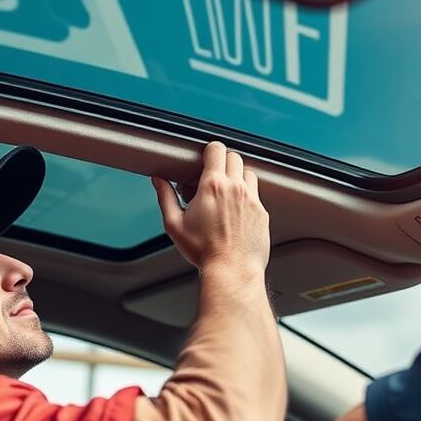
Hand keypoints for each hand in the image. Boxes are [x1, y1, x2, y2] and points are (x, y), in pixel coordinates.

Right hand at [152, 142, 269, 276]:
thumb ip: (165, 198)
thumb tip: (158, 181)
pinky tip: (236, 211)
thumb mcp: (175, 225)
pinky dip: (247, 196)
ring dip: (237, 178)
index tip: (204, 162)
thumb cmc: (204, 252)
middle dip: (222, 164)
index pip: (216, 149)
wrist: (232, 270)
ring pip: (248, 173)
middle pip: (233, 157)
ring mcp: (252, 199)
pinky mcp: (262, 212)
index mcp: (212, 186)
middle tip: (211, 180)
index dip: (209, 152)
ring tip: (225, 194)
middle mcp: (235, 188)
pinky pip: (256, 194)